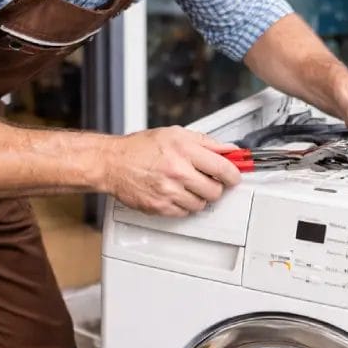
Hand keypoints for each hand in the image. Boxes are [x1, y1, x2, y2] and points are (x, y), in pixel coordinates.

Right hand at [103, 127, 241, 216]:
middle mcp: (178, 171)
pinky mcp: (160, 207)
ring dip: (198, 197)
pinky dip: (183, 205)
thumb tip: (230, 150)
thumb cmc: (141, 148)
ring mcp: (169, 192)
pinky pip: (185, 213)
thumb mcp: (176, 134)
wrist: (113, 163)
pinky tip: (175, 193)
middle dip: (215, 186)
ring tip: (187, 185)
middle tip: (207, 180)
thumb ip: (206, 142)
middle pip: (215, 190)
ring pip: (201, 204)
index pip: (223, 168)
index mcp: (184, 150)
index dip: (233, 174)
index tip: (234, 175)